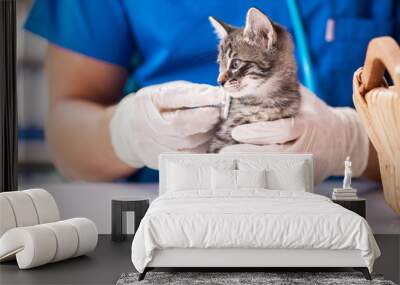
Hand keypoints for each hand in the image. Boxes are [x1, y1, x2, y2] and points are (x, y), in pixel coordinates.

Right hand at [110, 81, 223, 168]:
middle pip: (180, 126)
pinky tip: (209, 141)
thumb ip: (190, 92)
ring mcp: (154, 145)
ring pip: (187, 145)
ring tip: (217, 126)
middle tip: (220, 114)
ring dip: (207, 135)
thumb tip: (217, 95)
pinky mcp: (161, 161)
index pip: (176, 98)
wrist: (128, 132)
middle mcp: (149, 125)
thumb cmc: (155, 108)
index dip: (199, 98)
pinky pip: (188, 158)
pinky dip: (203, 149)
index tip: (219, 96)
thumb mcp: (166, 92)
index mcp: (150, 101)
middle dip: (205, 120)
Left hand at [221, 85, 368, 183]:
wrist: (340, 141)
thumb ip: (281, 93)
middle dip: (247, 155)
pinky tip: (242, 174)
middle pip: (274, 156)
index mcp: (308, 125)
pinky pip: (279, 181)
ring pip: (274, 171)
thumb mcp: (304, 100)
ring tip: (228, 164)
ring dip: (250, 169)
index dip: (257, 133)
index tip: (236, 133)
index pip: (281, 130)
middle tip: (223, 154)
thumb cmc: (316, 116)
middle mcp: (307, 148)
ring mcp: (306, 167)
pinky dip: (260, 178)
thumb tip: (250, 84)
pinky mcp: (303, 180)